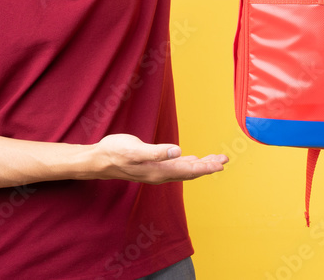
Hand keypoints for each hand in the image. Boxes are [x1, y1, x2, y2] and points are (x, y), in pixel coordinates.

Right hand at [91, 133, 228, 183]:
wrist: (99, 160)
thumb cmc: (114, 152)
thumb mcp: (135, 149)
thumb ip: (156, 151)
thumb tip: (177, 151)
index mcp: (159, 171)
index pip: (188, 170)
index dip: (206, 167)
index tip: (221, 163)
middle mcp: (160, 174)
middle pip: (190, 172)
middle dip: (208, 166)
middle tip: (224, 159)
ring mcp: (157, 171)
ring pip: (184, 170)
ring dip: (200, 165)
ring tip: (215, 160)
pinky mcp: (153, 166)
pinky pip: (176, 167)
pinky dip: (188, 163)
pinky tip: (192, 159)